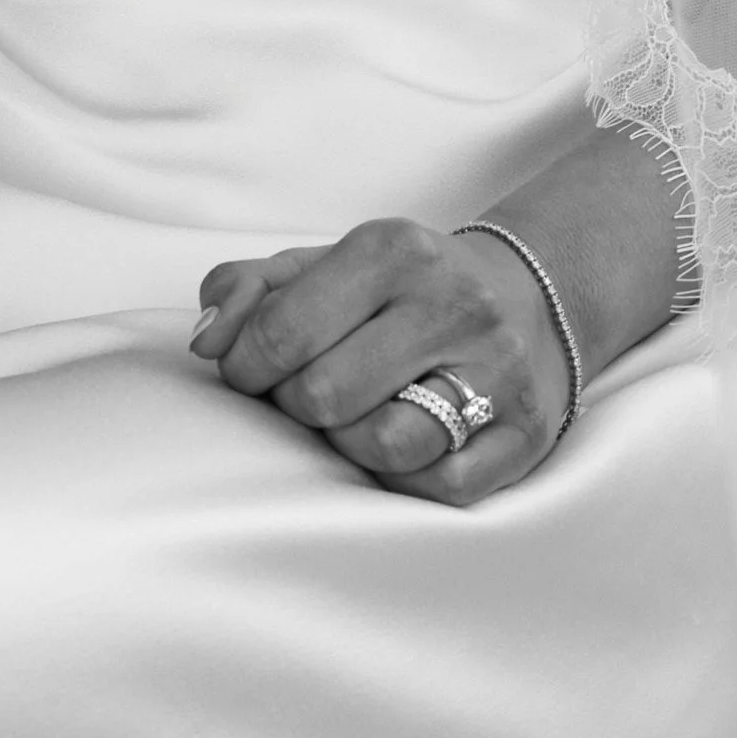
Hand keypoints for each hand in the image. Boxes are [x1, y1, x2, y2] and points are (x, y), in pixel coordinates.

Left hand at [192, 219, 571, 502]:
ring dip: (345, 444)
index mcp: (396, 251)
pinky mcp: (524, 436)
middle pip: (324, 395)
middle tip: (302, 395)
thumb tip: (208, 339)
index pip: (285, 329)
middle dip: (293, 405)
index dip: (245, 365)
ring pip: (383, 445)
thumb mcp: (325, 265)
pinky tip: (397, 445)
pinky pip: (438, 486)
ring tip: (348, 419)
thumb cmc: (402, 290)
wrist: (528, 300)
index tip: (248, 371)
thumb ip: (250, 288)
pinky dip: (401, 479)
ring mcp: (498, 372)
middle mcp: (454, 305)